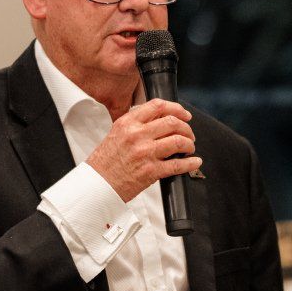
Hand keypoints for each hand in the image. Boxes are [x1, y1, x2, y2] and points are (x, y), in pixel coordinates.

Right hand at [85, 99, 200, 201]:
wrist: (97, 184)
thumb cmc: (105, 162)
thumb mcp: (116, 133)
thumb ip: (136, 124)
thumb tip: (160, 120)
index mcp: (128, 123)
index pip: (157, 106)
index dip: (176, 108)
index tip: (184, 114)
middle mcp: (137, 135)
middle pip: (172, 123)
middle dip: (186, 128)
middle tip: (188, 134)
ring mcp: (145, 153)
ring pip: (178, 141)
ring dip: (189, 144)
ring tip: (189, 148)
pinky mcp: (151, 171)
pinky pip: (178, 165)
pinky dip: (191, 163)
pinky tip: (194, 162)